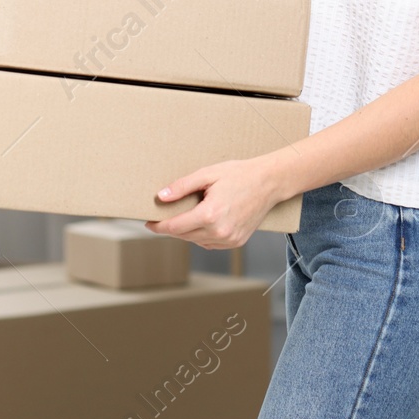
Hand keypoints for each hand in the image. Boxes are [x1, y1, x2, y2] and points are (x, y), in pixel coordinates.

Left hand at [144, 156, 280, 249]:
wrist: (269, 182)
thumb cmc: (239, 174)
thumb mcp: (207, 174)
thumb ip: (182, 186)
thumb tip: (161, 197)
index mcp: (210, 215)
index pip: (175, 227)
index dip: (158, 226)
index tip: (148, 222)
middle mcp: (220, 231)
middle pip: (184, 236)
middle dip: (171, 228)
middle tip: (161, 218)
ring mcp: (229, 239)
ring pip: (196, 241)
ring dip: (186, 233)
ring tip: (181, 218)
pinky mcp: (237, 242)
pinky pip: (210, 244)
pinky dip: (201, 236)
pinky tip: (200, 224)